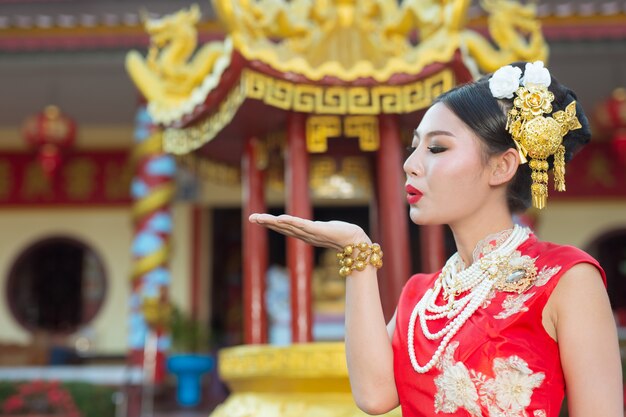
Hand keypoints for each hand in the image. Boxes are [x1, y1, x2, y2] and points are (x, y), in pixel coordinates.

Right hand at [249, 213, 370, 250]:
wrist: (356, 242)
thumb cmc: (343, 235)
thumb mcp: (325, 230)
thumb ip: (317, 229)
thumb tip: (313, 226)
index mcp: (304, 233)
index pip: (284, 227)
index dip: (270, 223)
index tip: (256, 218)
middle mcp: (304, 235)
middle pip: (281, 227)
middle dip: (266, 222)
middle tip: (251, 218)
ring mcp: (310, 233)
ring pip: (288, 226)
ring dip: (273, 222)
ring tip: (260, 218)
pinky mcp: (318, 230)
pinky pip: (302, 225)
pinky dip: (291, 222)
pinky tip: (281, 218)